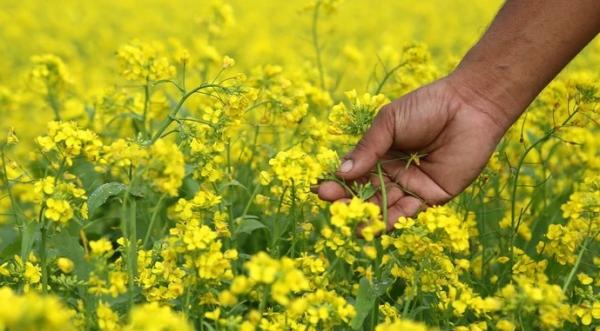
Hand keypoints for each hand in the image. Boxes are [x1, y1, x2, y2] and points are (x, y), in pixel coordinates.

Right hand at [318, 75, 509, 229]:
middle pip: (366, 194)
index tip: (319, 188)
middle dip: (349, 202)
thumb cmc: (426, 106)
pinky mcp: (433, 196)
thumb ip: (368, 148)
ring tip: (354, 224)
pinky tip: (378, 223)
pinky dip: (395, 219)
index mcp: (380, 154)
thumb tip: (341, 172)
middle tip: (333, 207)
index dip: (337, 182)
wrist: (469, 105)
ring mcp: (412, 186)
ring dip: (370, 217)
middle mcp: (393, 173)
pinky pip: (411, 211)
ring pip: (386, 207)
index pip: (353, 173)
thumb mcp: (389, 122)